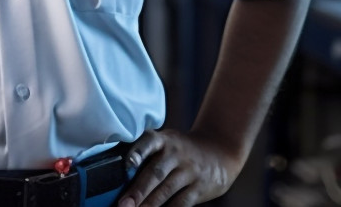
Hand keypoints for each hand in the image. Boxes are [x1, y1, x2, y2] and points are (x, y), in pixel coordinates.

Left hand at [115, 129, 240, 206]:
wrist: (219, 151)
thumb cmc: (181, 150)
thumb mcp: (166, 142)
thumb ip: (147, 153)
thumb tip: (121, 176)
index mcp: (163, 140)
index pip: (148, 142)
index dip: (138, 152)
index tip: (128, 164)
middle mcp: (176, 153)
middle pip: (155, 172)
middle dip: (139, 191)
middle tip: (124, 204)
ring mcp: (189, 170)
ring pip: (167, 190)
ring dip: (150, 204)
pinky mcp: (199, 187)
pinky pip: (183, 202)